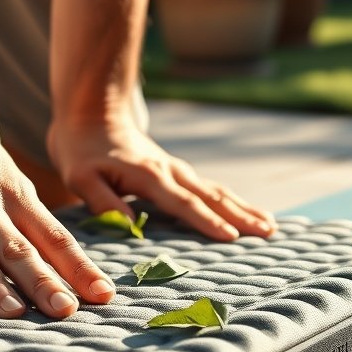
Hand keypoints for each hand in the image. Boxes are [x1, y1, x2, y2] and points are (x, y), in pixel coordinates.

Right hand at [0, 103, 115, 317]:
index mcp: (17, 199)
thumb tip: (66, 261)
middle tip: (67, 312)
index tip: (104, 295)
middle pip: (20, 250)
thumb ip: (32, 220)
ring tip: (13, 313)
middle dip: (44, 282)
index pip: (55, 239)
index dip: (80, 268)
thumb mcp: (11, 179)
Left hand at [48, 118, 276, 240]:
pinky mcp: (176, 172)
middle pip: (212, 196)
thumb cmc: (82, 150)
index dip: (207, 221)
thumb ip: (104, 202)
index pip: (183, 203)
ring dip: (243, 208)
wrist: (92, 115)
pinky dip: (231, 201)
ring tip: (270, 225)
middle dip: (242, 215)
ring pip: (217, 191)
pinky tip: (245, 212)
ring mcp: (177, 170)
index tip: (232, 237)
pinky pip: (209, 189)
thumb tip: (131, 227)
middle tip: (270, 232)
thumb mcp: (80, 177)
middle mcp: (170, 172)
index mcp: (149, 176)